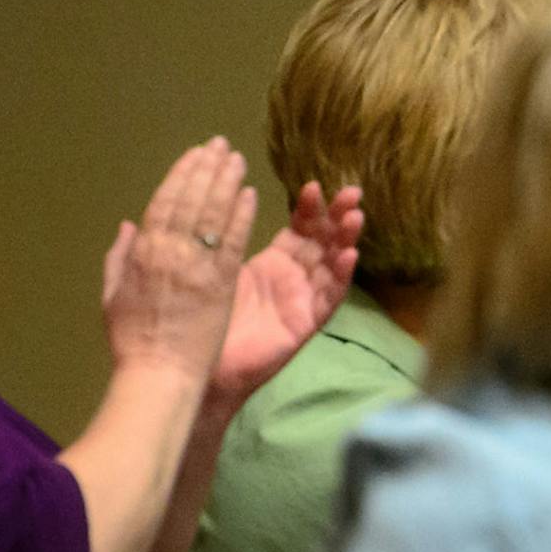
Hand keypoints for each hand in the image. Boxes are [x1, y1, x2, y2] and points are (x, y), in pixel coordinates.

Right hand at [99, 138, 256, 384]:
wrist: (159, 372)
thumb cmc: (133, 339)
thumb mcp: (113, 294)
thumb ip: (119, 256)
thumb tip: (127, 225)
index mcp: (142, 252)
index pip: (163, 202)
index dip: (181, 175)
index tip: (194, 155)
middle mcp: (169, 251)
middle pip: (191, 199)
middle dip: (207, 169)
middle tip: (221, 146)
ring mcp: (197, 265)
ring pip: (213, 213)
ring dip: (226, 182)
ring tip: (237, 160)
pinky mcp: (223, 282)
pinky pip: (235, 240)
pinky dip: (242, 213)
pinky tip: (251, 194)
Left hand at [210, 181, 363, 406]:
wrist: (196, 366)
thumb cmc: (201, 318)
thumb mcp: (212, 268)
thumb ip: (218, 237)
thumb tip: (209, 200)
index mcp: (273, 263)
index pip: (299, 228)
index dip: (308, 208)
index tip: (312, 186)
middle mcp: (293, 278)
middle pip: (323, 242)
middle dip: (338, 216)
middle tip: (352, 191)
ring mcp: (302, 301)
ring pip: (332, 265)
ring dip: (345, 240)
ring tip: (355, 216)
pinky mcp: (305, 324)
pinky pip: (329, 299)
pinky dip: (341, 277)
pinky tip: (349, 256)